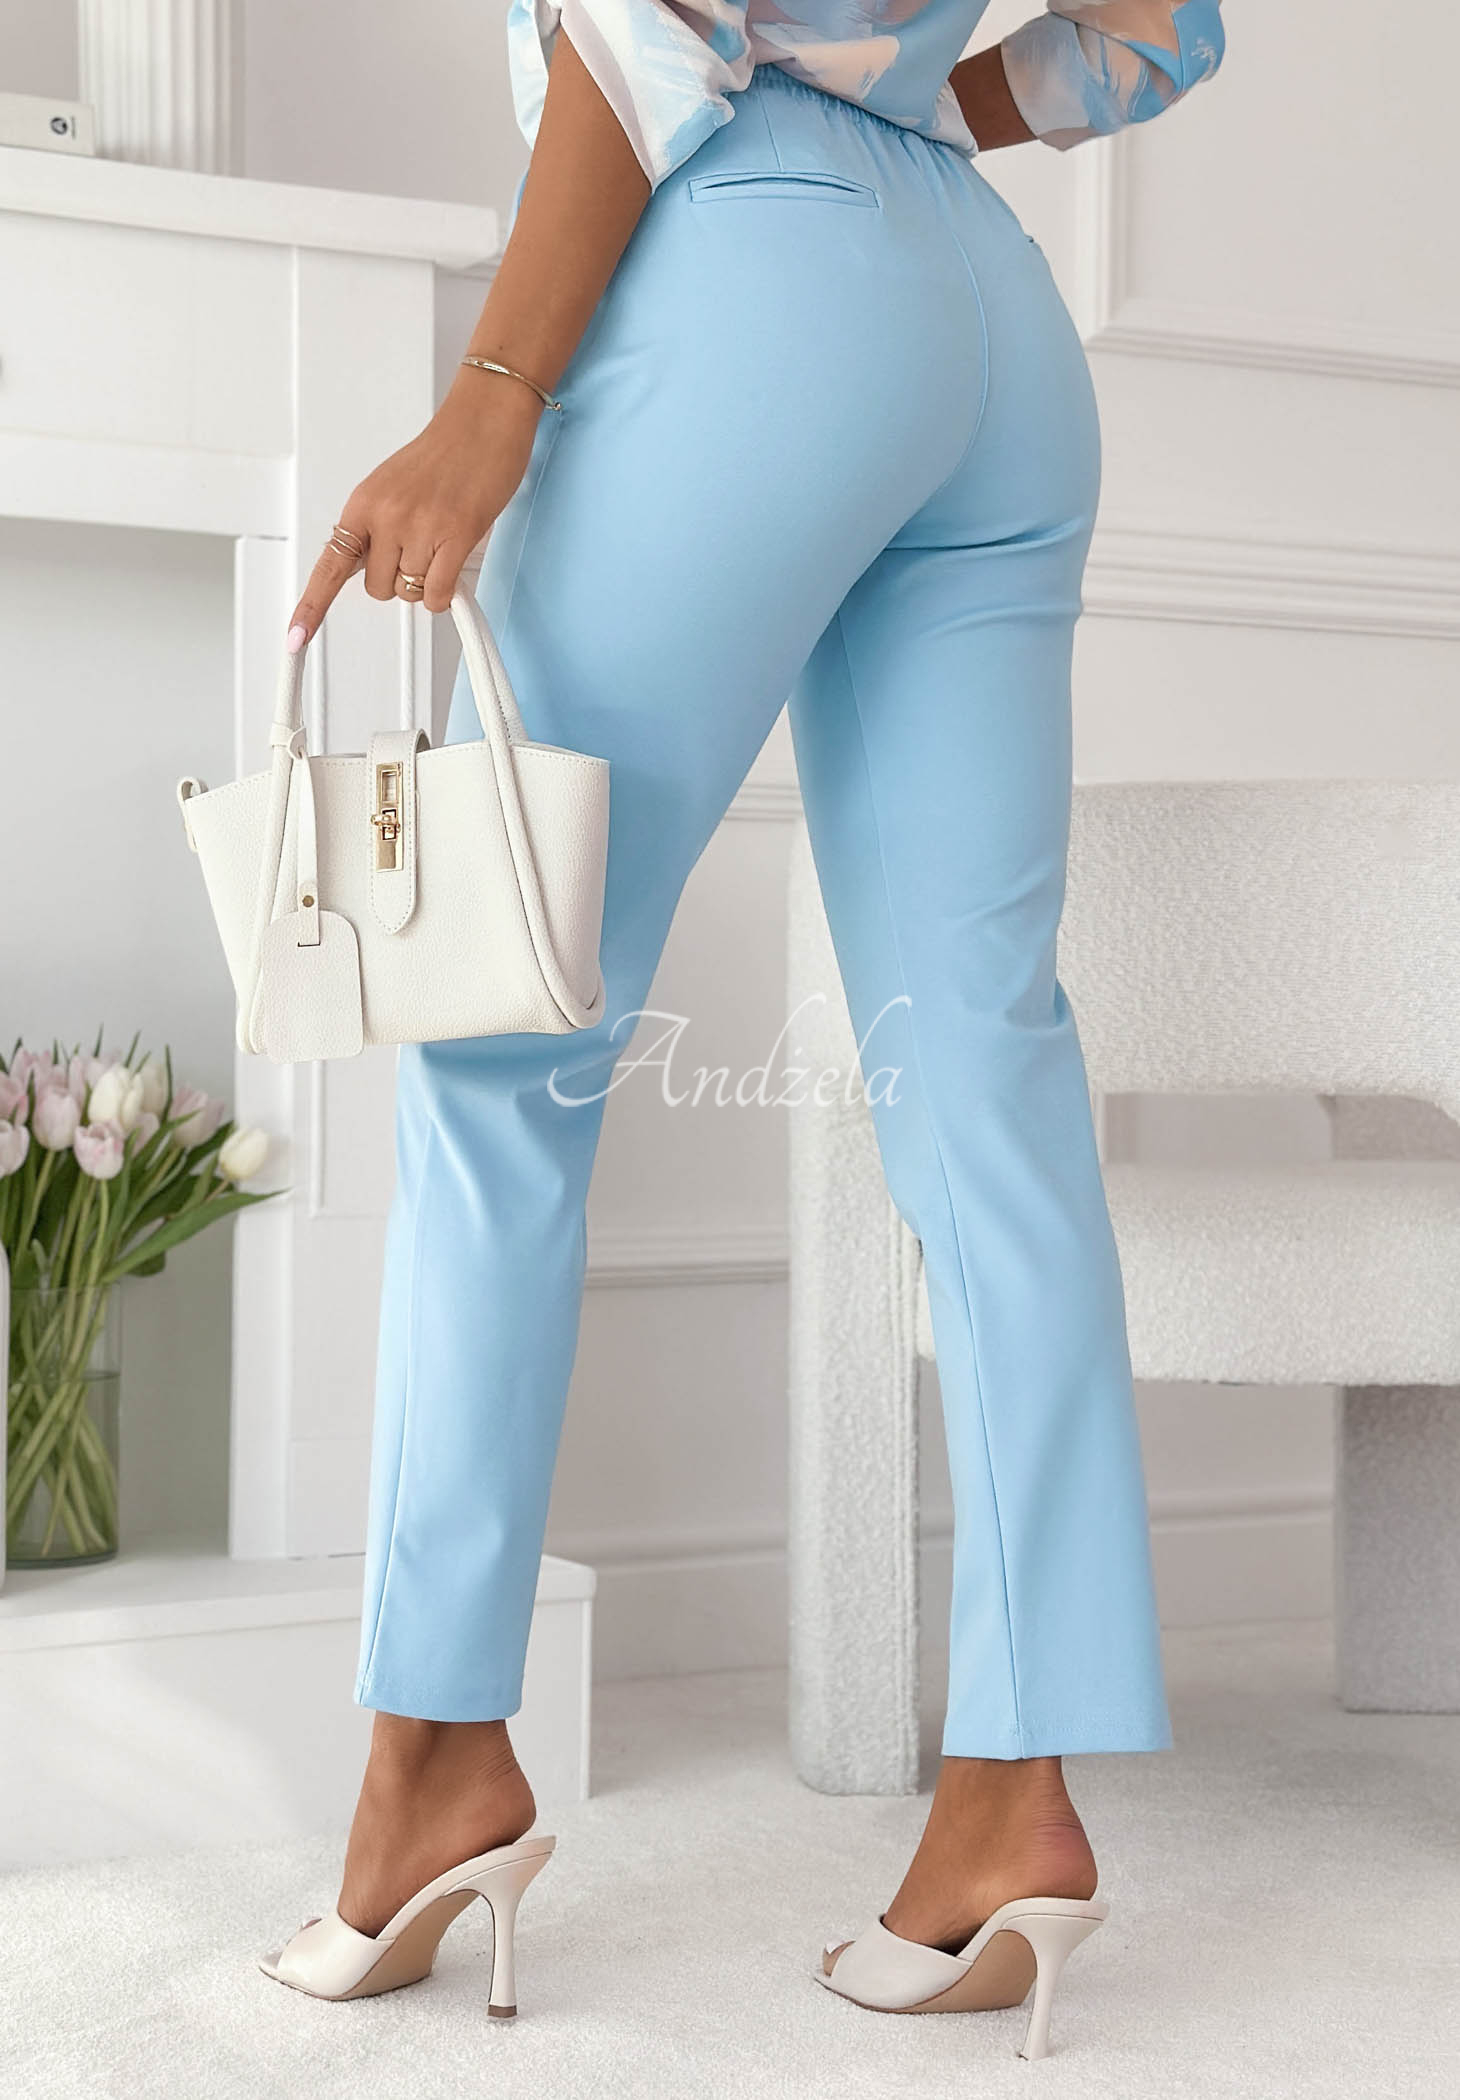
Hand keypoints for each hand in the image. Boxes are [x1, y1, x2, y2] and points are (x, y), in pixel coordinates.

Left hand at [287, 374, 542, 648]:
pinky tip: (451, 568)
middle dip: (398, 580)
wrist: (484, 421)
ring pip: (410, 592)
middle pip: (379, 589)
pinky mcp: (456, 536)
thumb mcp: (392, 487)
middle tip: (419, 551)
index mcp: (364, 504)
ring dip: (426, 581)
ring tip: (441, 543)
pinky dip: (443, 594)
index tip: (297, 637)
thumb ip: (376, 527)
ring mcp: (421, 528)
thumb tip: (368, 568)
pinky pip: (437, 594)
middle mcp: (386, 517)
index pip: (330, 565)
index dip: (312, 606)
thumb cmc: (445, 453)